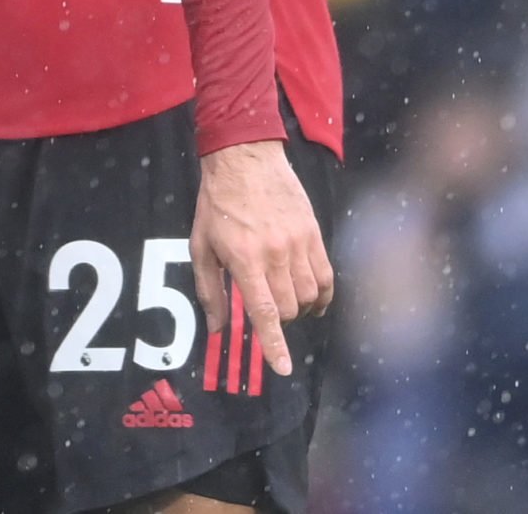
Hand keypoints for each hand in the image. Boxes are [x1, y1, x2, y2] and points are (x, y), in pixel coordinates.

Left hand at [188, 138, 332, 378]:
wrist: (245, 158)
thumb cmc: (217, 203)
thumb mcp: (200, 246)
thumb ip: (209, 290)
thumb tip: (216, 328)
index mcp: (244, 259)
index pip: (264, 312)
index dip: (274, 344)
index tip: (283, 368)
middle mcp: (275, 254)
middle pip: (289, 308)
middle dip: (280, 320)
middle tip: (268, 310)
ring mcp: (299, 243)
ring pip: (311, 295)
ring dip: (301, 308)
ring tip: (287, 301)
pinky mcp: (314, 233)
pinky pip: (327, 276)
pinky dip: (323, 294)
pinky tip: (313, 297)